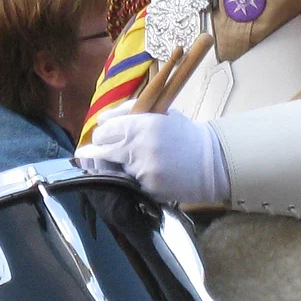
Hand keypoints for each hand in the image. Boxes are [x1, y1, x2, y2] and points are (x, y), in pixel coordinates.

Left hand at [76, 109, 227, 205]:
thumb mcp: (160, 114)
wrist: (210, 163)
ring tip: (124, 163)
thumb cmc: (183, 134)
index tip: (101, 137)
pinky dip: (129, 180)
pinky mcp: (147, 188)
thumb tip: (101, 119)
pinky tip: (141, 175)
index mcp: (142, 124)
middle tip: (90, 154)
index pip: (104, 131)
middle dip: (96, 153)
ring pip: (113, 169)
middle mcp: (139, 147)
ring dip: (114, 167)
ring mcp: (142, 170)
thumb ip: (129, 111)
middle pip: (101, 152)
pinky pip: (128, 183)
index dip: (100, 135)